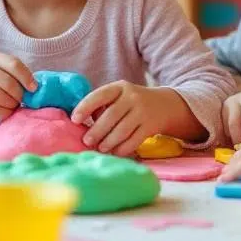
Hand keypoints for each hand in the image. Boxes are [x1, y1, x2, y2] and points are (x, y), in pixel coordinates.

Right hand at [0, 52, 34, 121]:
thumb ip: (12, 74)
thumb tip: (35, 87)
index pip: (13, 64)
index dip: (27, 77)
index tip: (34, 89)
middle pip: (9, 83)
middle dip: (19, 95)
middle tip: (20, 101)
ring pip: (2, 97)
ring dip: (12, 105)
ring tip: (12, 106)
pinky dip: (3, 113)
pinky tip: (4, 112)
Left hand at [71, 82, 185, 155]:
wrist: (165, 105)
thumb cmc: (131, 103)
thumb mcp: (119, 96)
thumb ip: (102, 106)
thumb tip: (82, 124)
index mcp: (119, 87)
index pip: (100, 95)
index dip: (85, 107)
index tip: (75, 120)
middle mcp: (132, 97)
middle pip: (111, 115)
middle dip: (96, 130)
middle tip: (86, 141)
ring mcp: (143, 112)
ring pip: (122, 130)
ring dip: (108, 142)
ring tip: (100, 148)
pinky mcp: (151, 126)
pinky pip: (134, 140)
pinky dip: (122, 149)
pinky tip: (114, 152)